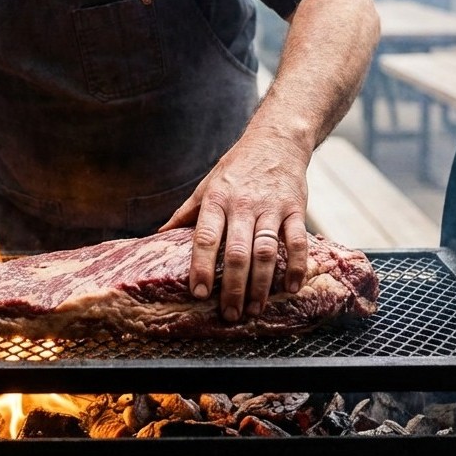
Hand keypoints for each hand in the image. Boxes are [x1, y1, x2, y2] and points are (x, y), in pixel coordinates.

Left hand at [160, 130, 310, 321]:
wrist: (276, 140)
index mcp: (217, 199)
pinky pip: (297, 241)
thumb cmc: (237, 168)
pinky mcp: (296, 209)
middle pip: (237, 251)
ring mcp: (271, 207)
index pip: (205, 237)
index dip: (201, 266)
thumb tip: (158, 236)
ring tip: (255, 310)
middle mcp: (243, 204)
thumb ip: (186, 213)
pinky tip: (290, 287)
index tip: (198, 293)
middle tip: (229, 315)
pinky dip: (295, 266)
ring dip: (261, 285)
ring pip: (265, 251)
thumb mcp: (207, 186)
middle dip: (233, 287)